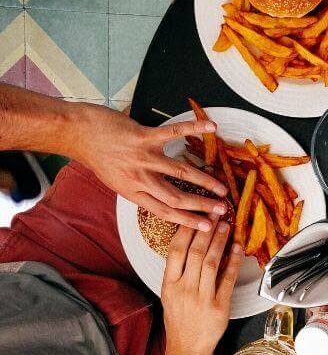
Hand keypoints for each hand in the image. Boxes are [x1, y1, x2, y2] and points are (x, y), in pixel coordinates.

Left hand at [72, 104, 227, 230]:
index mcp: (133, 192)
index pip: (164, 211)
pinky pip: (173, 133)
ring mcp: (142, 158)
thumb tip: (160, 196)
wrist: (77, 133)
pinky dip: (193, 129)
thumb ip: (138, 188)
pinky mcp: (143, 137)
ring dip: (204, 181)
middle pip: (176, 197)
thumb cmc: (97, 156)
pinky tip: (211, 128)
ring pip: (180, 172)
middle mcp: (139, 178)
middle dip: (202, 205)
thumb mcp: (115, 181)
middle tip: (222, 210)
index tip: (206, 227)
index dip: (188, 220)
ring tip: (222, 187)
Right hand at [161, 221, 242, 354]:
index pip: (175, 251)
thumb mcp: (170, 294)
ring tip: (226, 226)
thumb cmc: (179, 319)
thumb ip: (178, 271)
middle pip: (196, 253)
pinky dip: (234, 262)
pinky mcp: (219, 307)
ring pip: (212, 263)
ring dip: (220, 241)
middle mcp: (184, 289)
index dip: (186, 230)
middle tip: (215, 213)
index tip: (196, 215)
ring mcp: (202, 298)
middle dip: (206, 230)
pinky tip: (238, 248)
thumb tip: (190, 242)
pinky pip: (228, 279)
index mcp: (169, 284)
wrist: (187, 348)